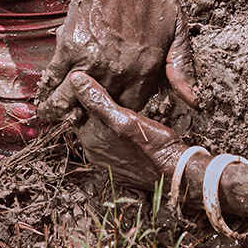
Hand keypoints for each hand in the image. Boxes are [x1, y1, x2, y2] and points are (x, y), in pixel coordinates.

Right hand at [35, 0, 195, 123]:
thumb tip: (194, 103)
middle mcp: (120, 70)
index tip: (112, 111)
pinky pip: (54, 80)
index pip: (133, 109)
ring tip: (57, 114)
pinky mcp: (70, 47)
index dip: (121, 113)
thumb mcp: (177, 26)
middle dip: (91, 118)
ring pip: (71, 103)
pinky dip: (48, 91)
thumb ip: (181, 66)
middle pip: (100, 112)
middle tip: (82, 120)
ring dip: (62, 111)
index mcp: (148, 68)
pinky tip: (45, 97)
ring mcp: (93, 60)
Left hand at [62, 71, 187, 187]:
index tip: (88, 75)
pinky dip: (112, 126)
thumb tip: (75, 79)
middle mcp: (94, 150)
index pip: (74, 110)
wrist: (174, 172)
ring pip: (98, 128)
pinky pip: (108, 139)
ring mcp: (105, 158)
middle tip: (103, 82)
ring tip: (115, 96)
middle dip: (92, 103)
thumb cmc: (153, 145)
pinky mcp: (117, 162)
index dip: (80, 92)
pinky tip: (124, 117)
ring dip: (104, 114)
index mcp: (91, 139)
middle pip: (85, 119)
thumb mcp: (125, 118)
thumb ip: (98, 100)